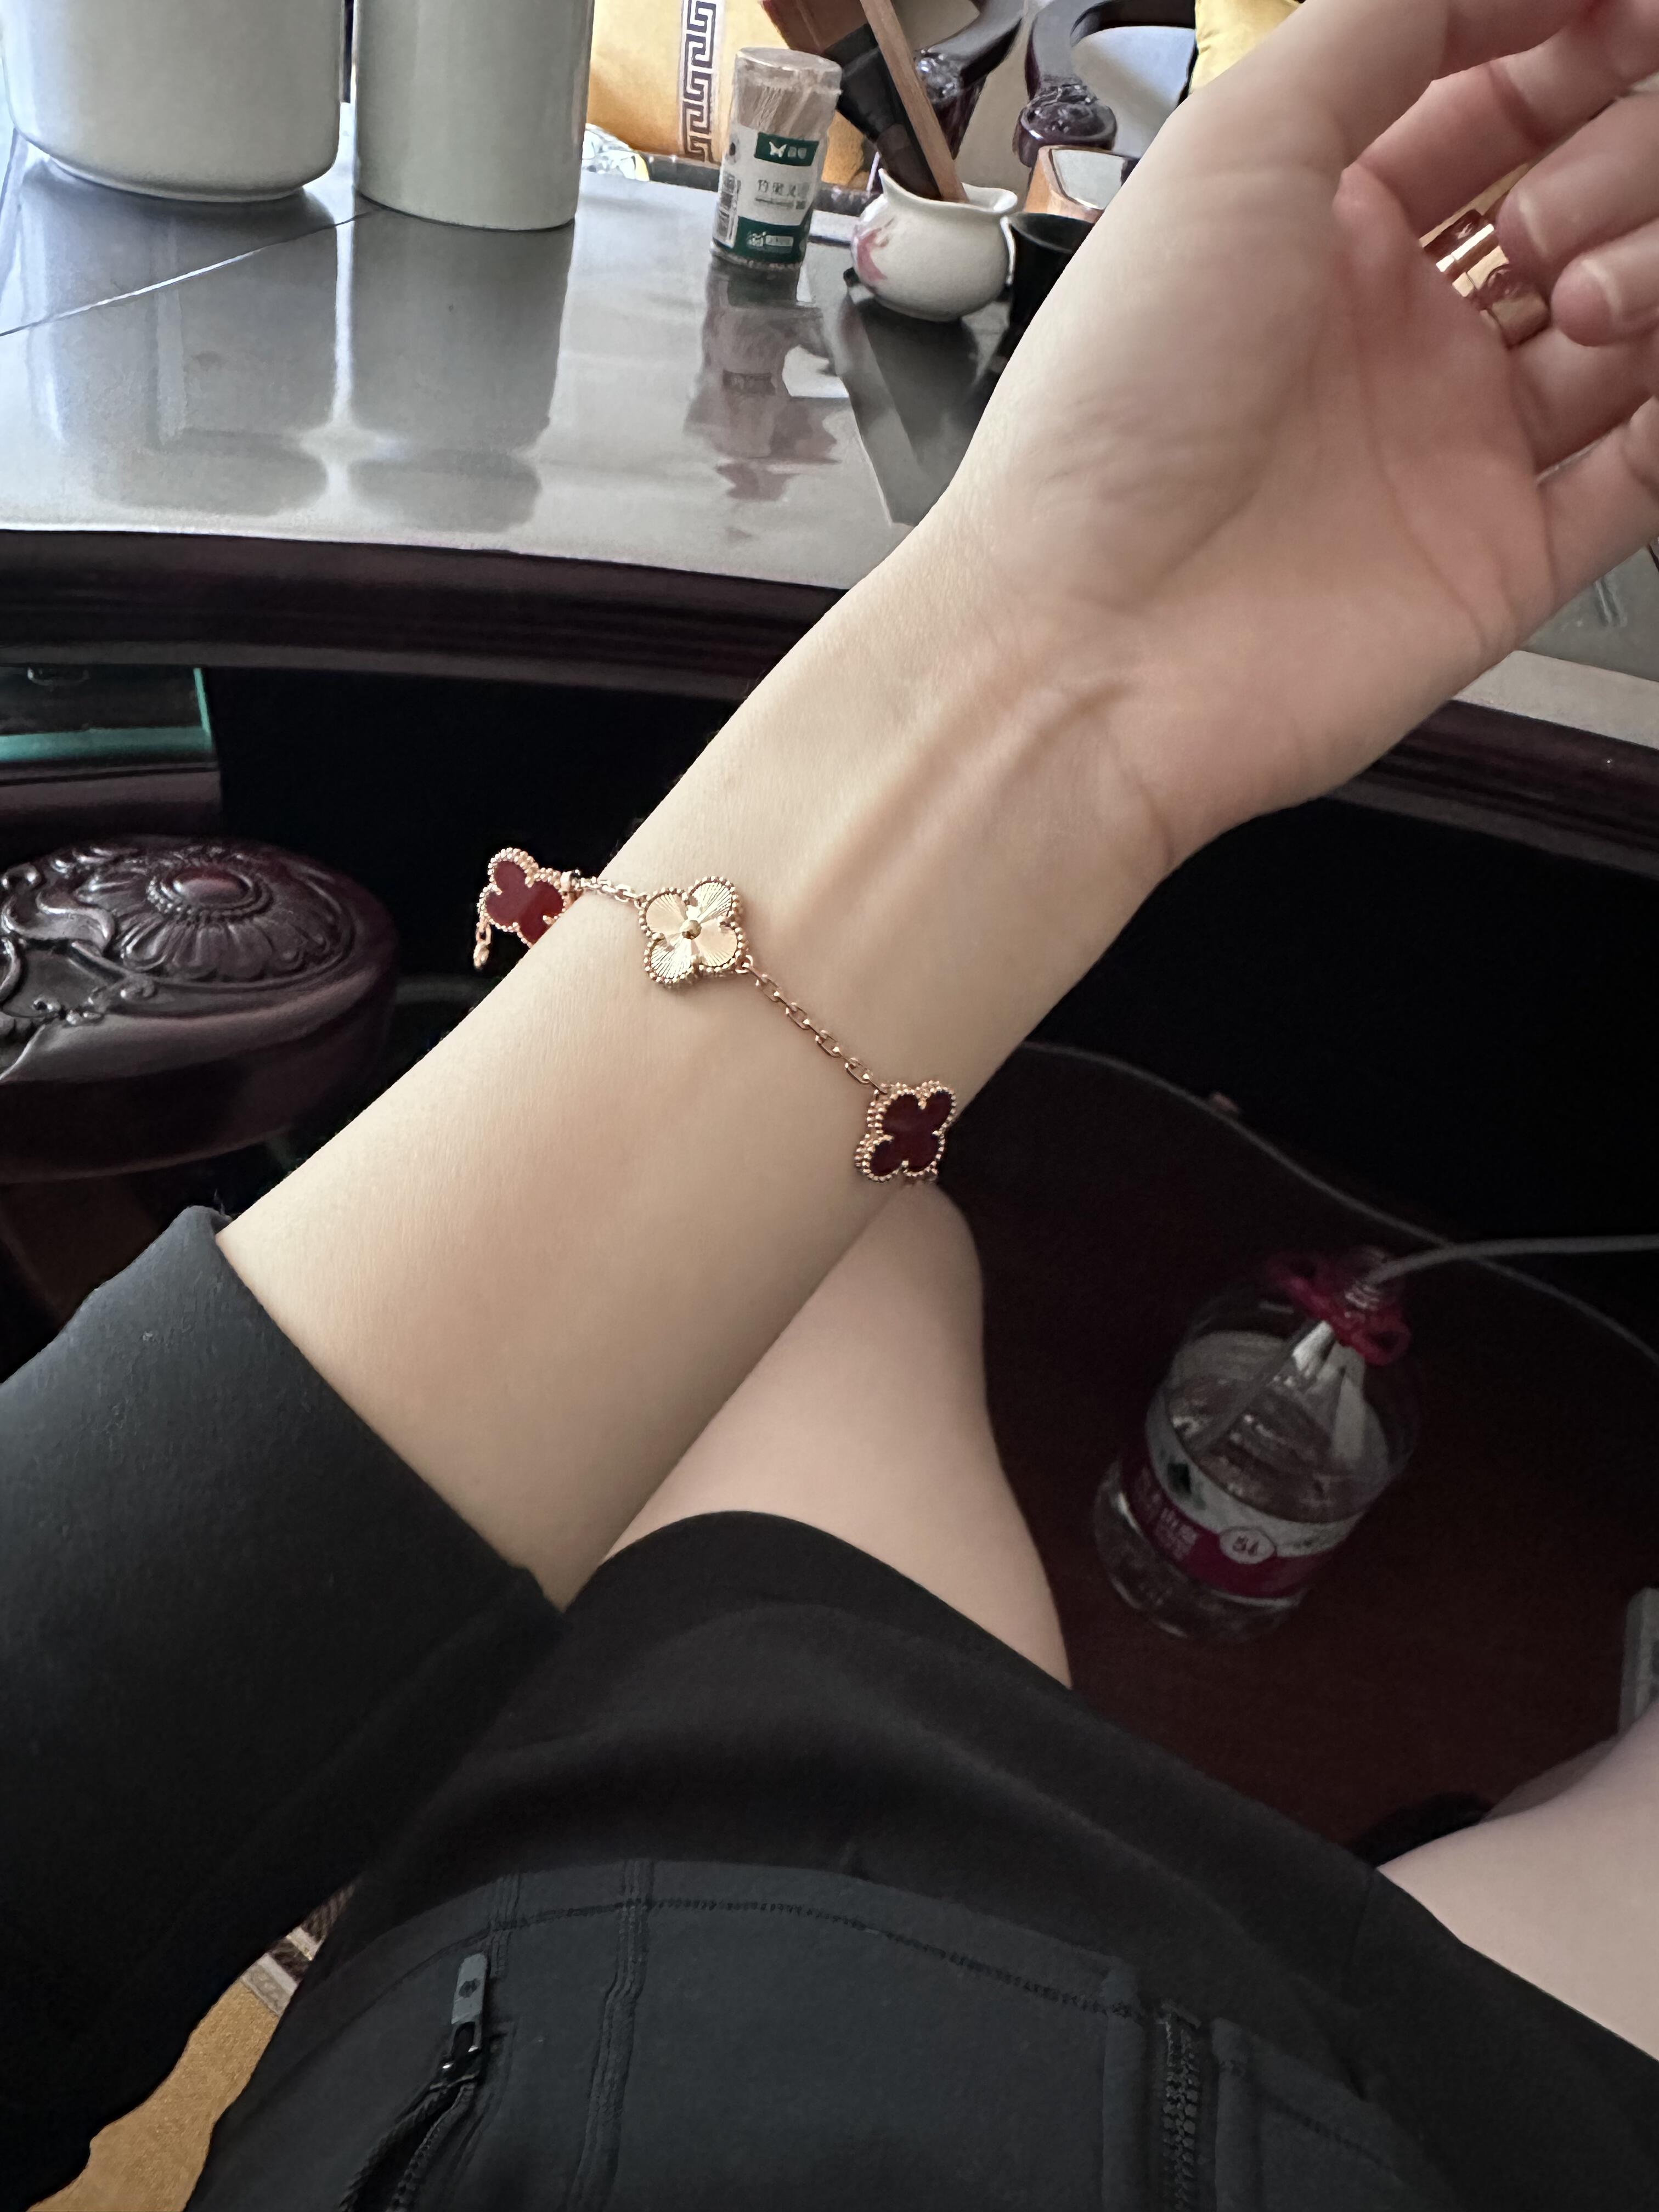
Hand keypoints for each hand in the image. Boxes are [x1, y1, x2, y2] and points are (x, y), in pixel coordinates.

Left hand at [943, 0, 1658, 864]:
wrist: (1089, 642)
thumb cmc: (1114, 410)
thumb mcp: (1232, 150)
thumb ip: (1377, 29)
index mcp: (1325, 232)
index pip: (1499, 98)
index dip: (1577, 41)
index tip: (1628, 23)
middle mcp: (1396, 337)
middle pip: (1584, 198)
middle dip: (1614, 162)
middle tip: (1540, 222)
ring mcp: (1454, 450)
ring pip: (1634, 323)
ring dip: (1650, 270)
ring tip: (1579, 300)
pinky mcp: (1500, 563)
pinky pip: (1644, 476)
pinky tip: (1656, 373)